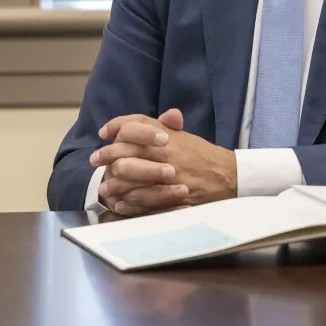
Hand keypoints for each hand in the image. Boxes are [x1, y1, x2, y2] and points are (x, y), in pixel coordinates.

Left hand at [90, 109, 236, 215]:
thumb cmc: (204, 156)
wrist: (229, 177)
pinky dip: (128, 202)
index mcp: (167, 135)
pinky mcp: (170, 196)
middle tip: (95, 161)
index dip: (116, 126)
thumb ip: (163, 127)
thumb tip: (138, 123)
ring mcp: (166, 175)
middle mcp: (165, 152)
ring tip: (104, 187)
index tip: (104, 133)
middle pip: (125, 150)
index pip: (135, 125)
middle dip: (106, 155)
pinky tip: (120, 203)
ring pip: (129, 176)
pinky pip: (142, 200)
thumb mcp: (185, 137)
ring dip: (113, 182)